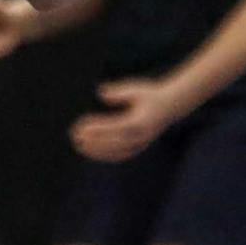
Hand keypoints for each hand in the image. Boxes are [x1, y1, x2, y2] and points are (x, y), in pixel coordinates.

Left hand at [69, 77, 186, 163]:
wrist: (171, 106)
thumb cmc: (150, 95)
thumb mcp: (135, 88)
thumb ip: (118, 92)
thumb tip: (101, 93)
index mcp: (139, 122)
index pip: (113, 128)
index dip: (96, 129)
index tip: (81, 126)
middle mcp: (140, 136)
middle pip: (112, 143)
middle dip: (92, 141)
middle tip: (74, 135)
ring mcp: (140, 144)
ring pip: (114, 152)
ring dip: (95, 150)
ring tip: (78, 145)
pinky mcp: (139, 148)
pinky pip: (119, 155)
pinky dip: (104, 155)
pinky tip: (90, 150)